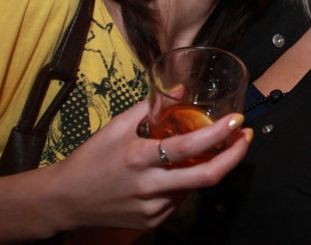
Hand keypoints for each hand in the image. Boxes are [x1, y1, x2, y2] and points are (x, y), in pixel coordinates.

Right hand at [47, 100, 250, 231]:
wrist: (65, 201)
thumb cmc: (90, 159)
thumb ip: (149, 107)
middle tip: (245, 138)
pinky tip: (178, 171)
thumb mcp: (116, 127)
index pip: (190, 147)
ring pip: (194, 187)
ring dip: (207, 167)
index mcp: (140, 158)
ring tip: (208, 148)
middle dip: (234, 156)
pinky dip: (186, 182)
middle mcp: (150, 186)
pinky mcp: (152, 222)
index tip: (237, 121)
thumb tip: (180, 88)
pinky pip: (180, 199)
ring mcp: (153, 208)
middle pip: (207, 176)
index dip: (218, 134)